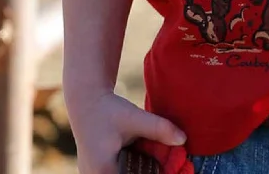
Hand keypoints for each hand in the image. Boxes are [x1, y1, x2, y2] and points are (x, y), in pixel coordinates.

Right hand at [68, 90, 185, 173]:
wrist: (86, 101)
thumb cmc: (108, 109)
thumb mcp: (134, 117)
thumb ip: (159, 128)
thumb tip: (183, 139)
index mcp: (103, 171)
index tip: (167, 168)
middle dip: (145, 172)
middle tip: (164, 164)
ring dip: (139, 170)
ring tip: (153, 160)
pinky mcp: (95, 171)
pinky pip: (116, 172)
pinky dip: (129, 168)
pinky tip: (142, 159)